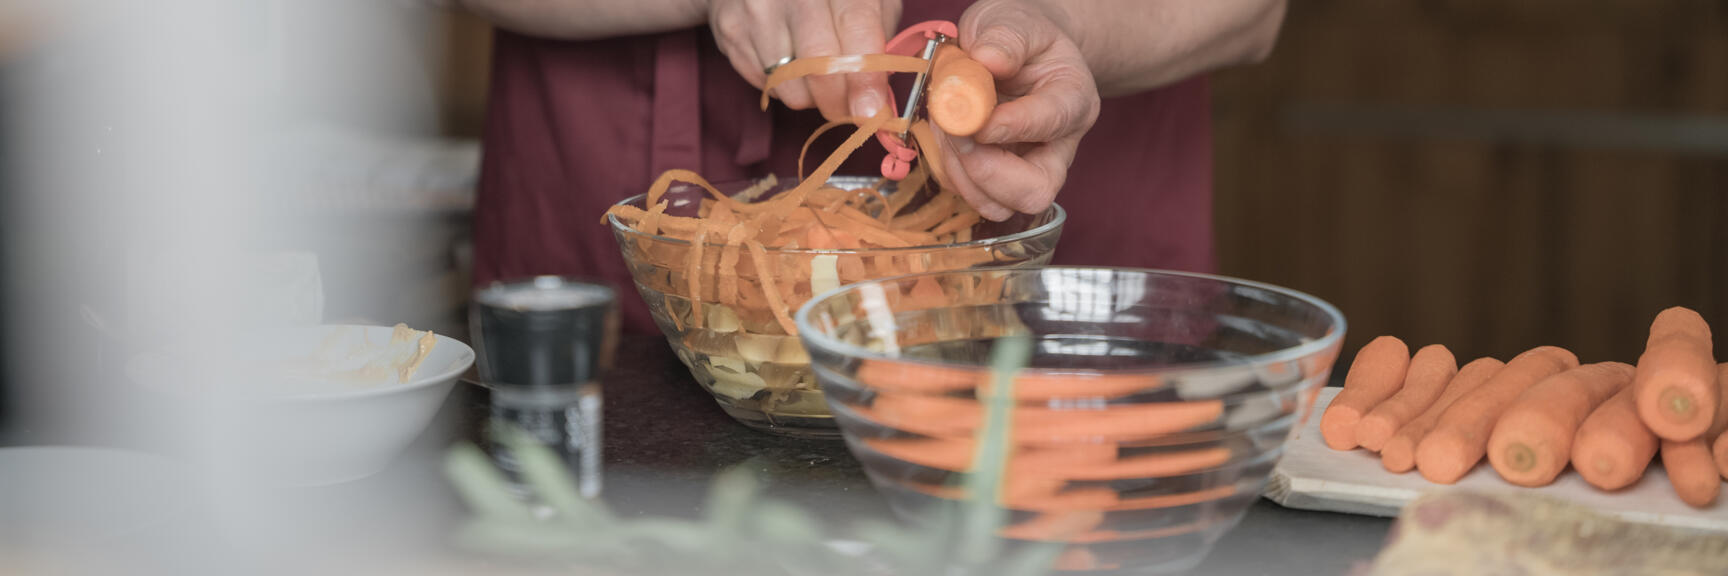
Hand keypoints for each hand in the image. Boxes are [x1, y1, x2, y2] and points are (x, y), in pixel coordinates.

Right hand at [710, 0, 902, 120]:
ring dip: (810, 97)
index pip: (857, 27)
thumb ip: (879, 34)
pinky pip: (765, 86)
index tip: (870, 112)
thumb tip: (879, 92)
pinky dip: (783, 88)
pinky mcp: (731, 32)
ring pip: (790, 87)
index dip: (866, 76)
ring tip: (814, 76)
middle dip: (838, 101)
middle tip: (848, 110)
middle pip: (819, 65)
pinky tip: (786, 63)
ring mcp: (756, 10)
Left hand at [936, 0, 1099, 220]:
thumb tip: (988, 60)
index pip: (1052, 124)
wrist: (1016, 51)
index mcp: (1073, 100)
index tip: (974, 118)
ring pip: (998, 204)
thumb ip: (1006, 37)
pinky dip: (948, 169)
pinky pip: (969, 194)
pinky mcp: (998, 180)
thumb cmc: (1019, 36)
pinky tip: (945, 133)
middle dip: (985, 170)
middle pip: (1035, 191)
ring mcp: (1029, 168)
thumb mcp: (1014, 20)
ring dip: (960, 172)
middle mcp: (1058, 145)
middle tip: (956, 132)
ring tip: (945, 125)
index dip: (1010, 126)